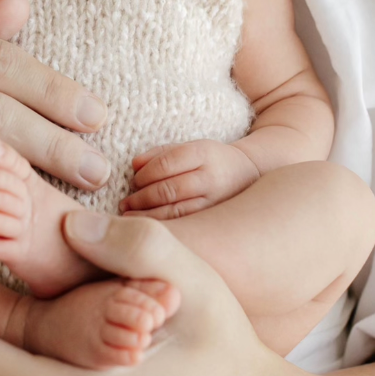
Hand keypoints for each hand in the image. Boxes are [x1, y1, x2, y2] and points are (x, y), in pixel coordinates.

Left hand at [120, 138, 260, 217]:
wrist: (249, 175)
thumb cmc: (210, 160)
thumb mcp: (190, 147)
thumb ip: (161, 154)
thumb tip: (134, 165)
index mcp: (203, 153)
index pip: (168, 163)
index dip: (146, 174)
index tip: (134, 180)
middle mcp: (211, 178)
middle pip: (169, 189)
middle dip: (142, 198)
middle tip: (125, 203)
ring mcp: (215, 202)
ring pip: (176, 212)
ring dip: (148, 216)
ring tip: (129, 217)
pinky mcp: (217, 222)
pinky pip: (186, 227)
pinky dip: (164, 228)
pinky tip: (150, 227)